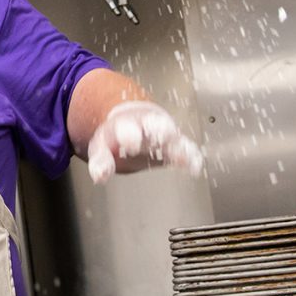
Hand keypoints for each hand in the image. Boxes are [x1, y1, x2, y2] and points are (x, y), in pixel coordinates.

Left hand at [87, 100, 202, 183]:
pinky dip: (192, 157)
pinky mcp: (176, 144)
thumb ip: (101, 161)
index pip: (128, 128)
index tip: (131, 142)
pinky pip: (188, 148)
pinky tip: (194, 167)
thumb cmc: (117, 136)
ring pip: (174, 138)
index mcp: (125, 124)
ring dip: (179, 147)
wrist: (133, 120)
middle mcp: (148, 126)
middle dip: (159, 132)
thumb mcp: (102, 147)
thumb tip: (100, 176)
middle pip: (156, 126)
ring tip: (184, 158)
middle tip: (162, 138)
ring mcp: (164, 134)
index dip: (130, 135)